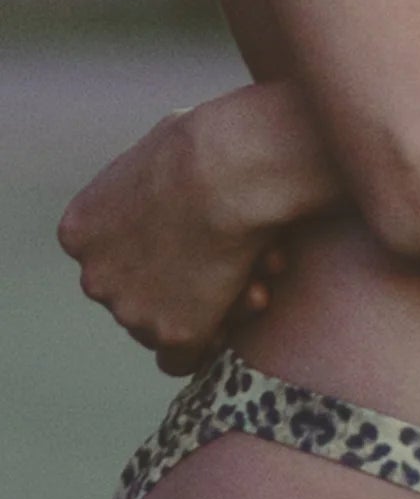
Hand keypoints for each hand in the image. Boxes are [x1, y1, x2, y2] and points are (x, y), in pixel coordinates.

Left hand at [58, 109, 275, 374]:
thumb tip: (168, 175)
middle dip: (182, 280)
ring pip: (165, 325)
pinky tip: (250, 298)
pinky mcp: (174, 334)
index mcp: (81, 230)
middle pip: (136, 294)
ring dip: (210, 304)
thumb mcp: (158, 147)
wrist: (229, 167)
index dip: (156, 249)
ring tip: (259, 268)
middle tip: (229, 256)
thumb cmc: (207, 141)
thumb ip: (149, 179)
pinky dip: (215, 336)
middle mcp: (96, 277)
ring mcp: (131, 311)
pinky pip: (186, 357)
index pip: (112, 257)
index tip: (192, 236)